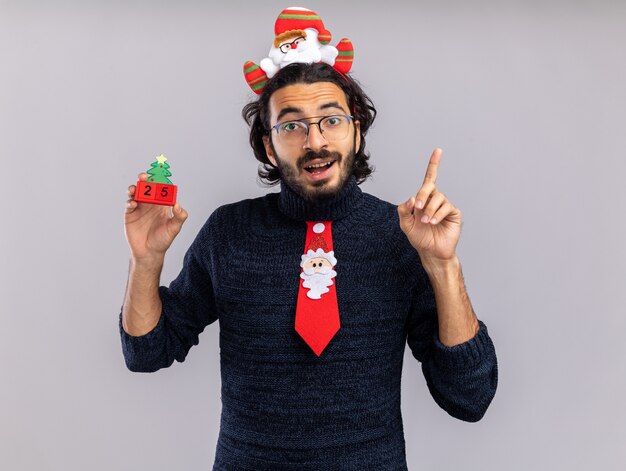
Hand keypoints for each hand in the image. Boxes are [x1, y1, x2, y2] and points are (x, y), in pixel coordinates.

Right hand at [124, 173, 187, 262]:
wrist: (149, 252)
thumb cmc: (163, 240)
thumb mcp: (174, 229)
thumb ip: (179, 217)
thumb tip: (178, 205)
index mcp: (162, 204)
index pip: (161, 189)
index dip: (160, 181)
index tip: (159, 175)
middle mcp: (150, 203)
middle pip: (146, 187)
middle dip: (145, 179)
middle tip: (144, 176)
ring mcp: (139, 207)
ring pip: (136, 193)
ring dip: (134, 187)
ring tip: (135, 187)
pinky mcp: (130, 214)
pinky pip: (129, 204)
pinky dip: (130, 201)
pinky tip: (133, 203)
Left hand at [397, 148, 461, 263]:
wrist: (432, 252)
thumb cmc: (419, 238)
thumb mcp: (406, 225)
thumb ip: (404, 211)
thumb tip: (411, 198)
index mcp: (424, 199)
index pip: (429, 178)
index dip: (434, 164)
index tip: (438, 150)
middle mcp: (435, 199)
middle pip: (430, 187)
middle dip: (423, 195)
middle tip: (418, 207)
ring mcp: (445, 206)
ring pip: (438, 198)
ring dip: (430, 210)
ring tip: (426, 222)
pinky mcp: (454, 213)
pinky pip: (446, 208)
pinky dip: (437, 215)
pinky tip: (433, 223)